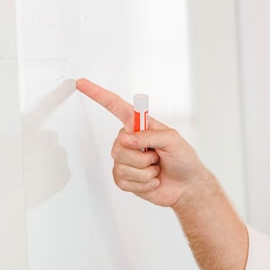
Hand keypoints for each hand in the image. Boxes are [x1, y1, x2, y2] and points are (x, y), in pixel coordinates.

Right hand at [75, 78, 205, 208]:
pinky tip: (152, 180)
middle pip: (119, 145)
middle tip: (157, 157)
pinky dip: (143, 183)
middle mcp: (130, 141)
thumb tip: (127, 139)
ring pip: (122, 164)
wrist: (186, 185)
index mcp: (140, 126)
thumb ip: (150, 135)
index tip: (82, 83)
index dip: (98, 95)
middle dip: (143, 156)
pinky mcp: (124, 178)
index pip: (116, 107)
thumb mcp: (173, 139)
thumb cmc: (183, 159)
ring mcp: (125, 160)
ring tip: (156, 168)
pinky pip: (124, 180)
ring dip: (146, 171)